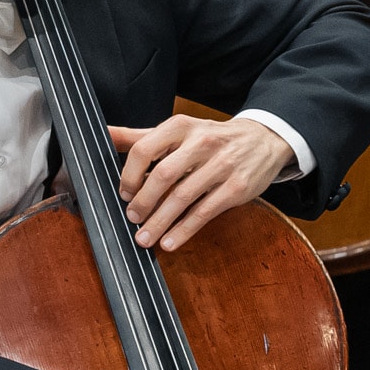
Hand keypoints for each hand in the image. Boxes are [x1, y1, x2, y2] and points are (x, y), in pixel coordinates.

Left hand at [104, 115, 295, 251]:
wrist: (264, 140)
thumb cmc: (212, 138)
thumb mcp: (178, 131)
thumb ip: (140, 136)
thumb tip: (104, 133)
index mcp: (180, 127)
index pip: (145, 149)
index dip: (130, 174)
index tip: (124, 193)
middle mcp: (201, 143)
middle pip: (163, 175)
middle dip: (143, 201)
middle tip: (132, 217)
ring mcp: (221, 166)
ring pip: (183, 197)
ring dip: (160, 222)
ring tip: (144, 238)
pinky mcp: (236, 188)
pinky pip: (204, 213)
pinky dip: (184, 230)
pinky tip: (170, 242)